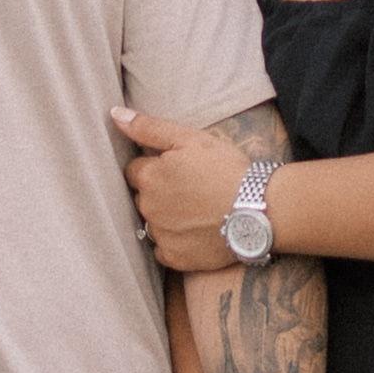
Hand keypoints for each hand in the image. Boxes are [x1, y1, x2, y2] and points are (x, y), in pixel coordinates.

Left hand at [114, 98, 254, 275]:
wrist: (259, 209)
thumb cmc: (226, 169)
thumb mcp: (191, 139)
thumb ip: (149, 127)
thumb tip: (114, 115)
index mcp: (149, 177)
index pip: (135, 170)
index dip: (156, 167)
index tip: (178, 170)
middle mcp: (148, 208)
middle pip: (143, 197)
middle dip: (159, 192)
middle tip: (191, 189)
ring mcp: (160, 236)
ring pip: (153, 223)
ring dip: (166, 217)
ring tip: (196, 211)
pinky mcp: (174, 258)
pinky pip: (163, 250)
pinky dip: (175, 242)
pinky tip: (195, 233)